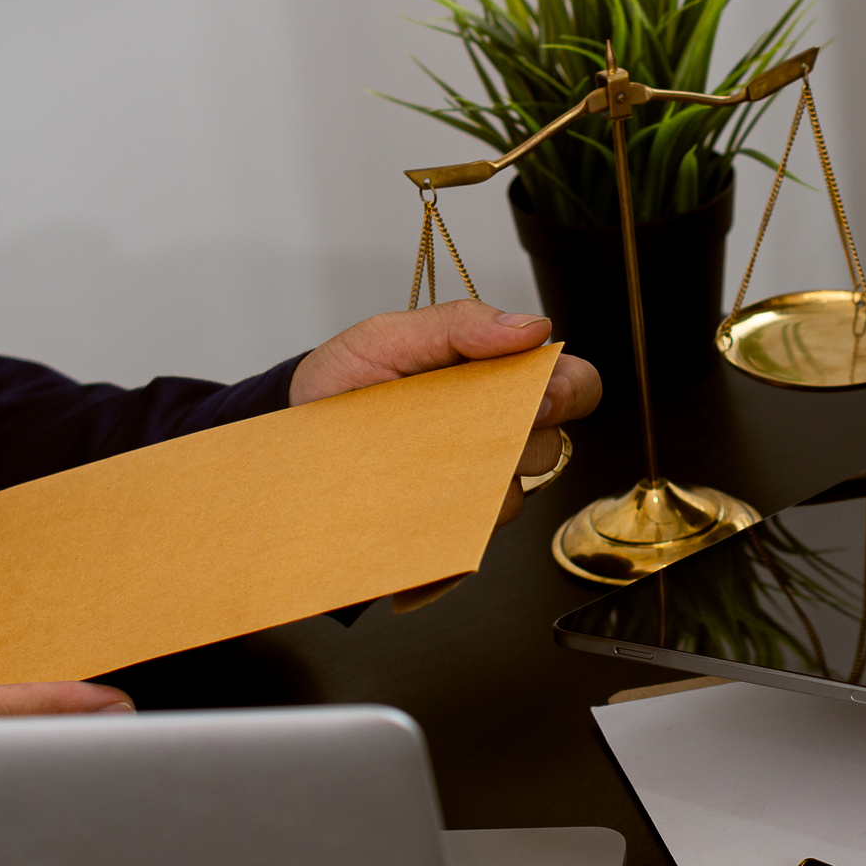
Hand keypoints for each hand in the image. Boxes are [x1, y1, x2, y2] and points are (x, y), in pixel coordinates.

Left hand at [290, 298, 602, 526]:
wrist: (291, 430)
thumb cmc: (346, 379)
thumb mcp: (389, 336)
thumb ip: (460, 324)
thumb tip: (534, 328)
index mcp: (499, 382)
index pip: (574, 384)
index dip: (571, 391)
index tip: (539, 395)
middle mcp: (497, 437)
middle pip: (551, 448)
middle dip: (523, 440)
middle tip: (480, 432)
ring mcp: (474, 487)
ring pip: (514, 499)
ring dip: (474, 483)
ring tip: (418, 466)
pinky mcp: (446, 530)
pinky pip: (468, 542)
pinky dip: (442, 526)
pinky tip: (406, 507)